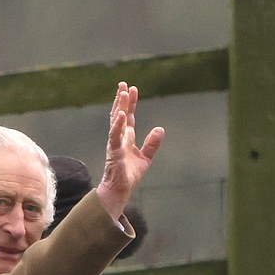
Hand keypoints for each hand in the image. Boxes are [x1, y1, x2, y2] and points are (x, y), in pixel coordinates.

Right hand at [96, 81, 164, 219]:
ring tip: (122, 93)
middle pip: (120, 114)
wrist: (119, 191)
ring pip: (116, 121)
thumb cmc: (128, 176)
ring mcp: (115, 144)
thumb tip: (161, 129)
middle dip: (121, 99)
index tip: (132, 89)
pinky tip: (120, 114)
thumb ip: (152, 144)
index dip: (129, 103)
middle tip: (123, 84)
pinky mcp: (114, 152)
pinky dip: (117, 125)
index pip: (127, 117)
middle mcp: (119, 138)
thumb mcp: (145, 158)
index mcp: (126, 139)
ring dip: (118, 107)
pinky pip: (114, 136)